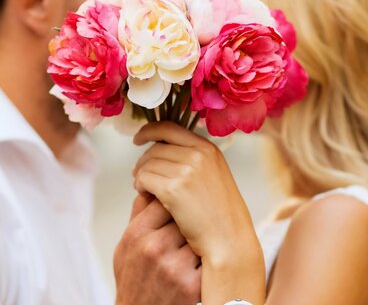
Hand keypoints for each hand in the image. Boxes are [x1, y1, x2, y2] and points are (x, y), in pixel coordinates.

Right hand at [114, 194, 200, 304]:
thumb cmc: (133, 281)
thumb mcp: (125, 248)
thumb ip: (137, 217)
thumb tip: (151, 188)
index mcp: (136, 234)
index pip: (164, 200)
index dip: (175, 203)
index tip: (180, 207)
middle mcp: (154, 248)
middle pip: (185, 216)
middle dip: (190, 220)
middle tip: (192, 225)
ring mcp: (174, 267)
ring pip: (200, 235)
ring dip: (201, 239)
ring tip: (196, 246)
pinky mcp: (191, 285)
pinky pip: (208, 259)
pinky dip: (206, 260)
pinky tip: (200, 265)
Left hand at [133, 122, 264, 304]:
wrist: (229, 240)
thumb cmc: (220, 214)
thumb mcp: (213, 176)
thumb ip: (194, 159)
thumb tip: (161, 148)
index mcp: (208, 148)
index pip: (169, 127)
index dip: (149, 131)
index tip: (138, 138)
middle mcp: (198, 154)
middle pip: (155, 148)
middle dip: (143, 161)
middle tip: (139, 176)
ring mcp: (186, 170)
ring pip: (147, 163)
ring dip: (141, 175)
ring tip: (143, 188)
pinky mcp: (174, 189)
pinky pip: (144, 178)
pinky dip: (140, 186)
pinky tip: (145, 195)